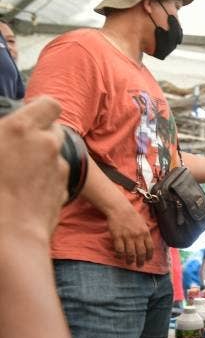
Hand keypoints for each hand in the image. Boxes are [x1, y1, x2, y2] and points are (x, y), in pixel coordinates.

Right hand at [0, 97, 67, 242]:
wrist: (10, 233)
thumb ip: (4, 135)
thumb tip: (8, 134)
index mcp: (22, 129)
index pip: (49, 105)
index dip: (41, 110)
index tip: (29, 119)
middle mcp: (46, 144)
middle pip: (53, 130)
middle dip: (40, 136)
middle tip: (20, 149)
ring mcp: (59, 167)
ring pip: (55, 155)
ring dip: (43, 159)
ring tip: (19, 173)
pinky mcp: (65, 187)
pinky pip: (57, 175)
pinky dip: (46, 178)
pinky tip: (27, 190)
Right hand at [106, 200, 153, 265]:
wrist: (120, 210)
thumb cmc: (132, 217)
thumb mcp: (143, 224)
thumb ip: (146, 234)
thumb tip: (148, 244)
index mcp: (145, 233)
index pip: (150, 248)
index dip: (149, 256)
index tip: (148, 260)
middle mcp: (137, 236)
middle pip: (141, 252)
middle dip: (141, 261)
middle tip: (139, 265)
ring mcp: (127, 237)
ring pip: (130, 253)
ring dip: (130, 260)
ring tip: (130, 263)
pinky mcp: (117, 237)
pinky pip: (119, 249)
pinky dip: (120, 255)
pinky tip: (120, 257)